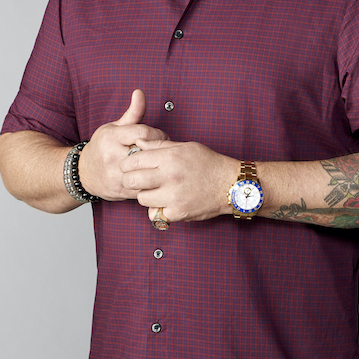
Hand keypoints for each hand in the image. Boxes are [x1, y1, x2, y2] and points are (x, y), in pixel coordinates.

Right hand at [77, 89, 168, 200]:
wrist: (84, 173)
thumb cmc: (102, 147)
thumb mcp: (114, 127)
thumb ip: (132, 112)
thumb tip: (140, 92)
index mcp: (111, 138)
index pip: (143, 133)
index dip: (157, 133)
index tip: (160, 136)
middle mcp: (112, 157)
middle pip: (147, 152)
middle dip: (160, 150)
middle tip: (164, 149)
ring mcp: (116, 176)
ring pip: (148, 172)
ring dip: (159, 167)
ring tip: (160, 162)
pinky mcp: (122, 191)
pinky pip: (145, 186)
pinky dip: (153, 181)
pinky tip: (155, 176)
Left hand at [121, 138, 239, 222]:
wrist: (231, 185)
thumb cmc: (210, 164)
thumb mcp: (186, 147)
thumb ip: (160, 145)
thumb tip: (139, 144)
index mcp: (170, 157)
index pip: (134, 160)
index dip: (127, 164)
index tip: (129, 167)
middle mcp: (170, 176)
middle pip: (132, 181)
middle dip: (130, 181)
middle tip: (136, 181)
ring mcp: (173, 196)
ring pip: (141, 199)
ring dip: (145, 196)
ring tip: (155, 191)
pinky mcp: (178, 213)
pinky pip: (155, 215)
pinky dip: (158, 210)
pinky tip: (165, 203)